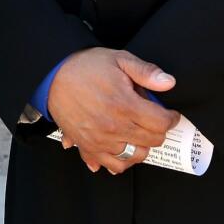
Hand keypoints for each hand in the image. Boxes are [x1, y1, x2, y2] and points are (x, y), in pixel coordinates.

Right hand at [48, 48, 179, 174]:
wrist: (52, 76)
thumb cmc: (85, 66)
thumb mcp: (118, 58)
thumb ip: (145, 71)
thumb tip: (169, 82)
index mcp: (124, 105)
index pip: (161, 123)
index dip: (171, 118)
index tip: (170, 114)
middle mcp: (114, 127)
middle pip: (152, 141)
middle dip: (158, 130)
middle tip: (153, 119)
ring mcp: (100, 140)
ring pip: (135, 156)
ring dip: (142, 145)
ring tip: (138, 132)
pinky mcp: (88, 147)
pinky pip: (112, 165)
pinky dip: (121, 161)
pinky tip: (121, 148)